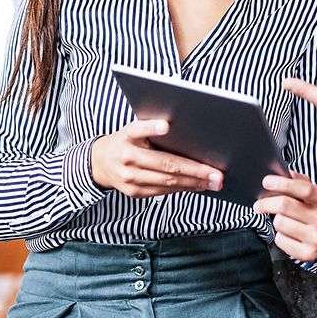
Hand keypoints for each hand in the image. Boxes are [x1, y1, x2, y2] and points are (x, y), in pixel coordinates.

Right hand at [90, 119, 223, 197]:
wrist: (100, 162)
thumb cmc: (127, 141)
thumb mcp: (134, 130)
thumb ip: (153, 130)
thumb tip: (189, 137)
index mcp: (127, 135)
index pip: (138, 129)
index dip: (151, 127)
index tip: (166, 125)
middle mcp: (127, 156)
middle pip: (165, 164)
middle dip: (195, 170)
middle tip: (216, 174)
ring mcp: (129, 177)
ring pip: (167, 182)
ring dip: (194, 183)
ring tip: (213, 182)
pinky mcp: (133, 192)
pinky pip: (163, 191)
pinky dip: (183, 189)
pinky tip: (198, 186)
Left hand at [253, 171, 316, 262]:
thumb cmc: (313, 211)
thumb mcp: (312, 193)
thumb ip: (299, 181)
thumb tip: (282, 174)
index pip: (305, 189)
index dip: (283, 184)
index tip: (266, 181)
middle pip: (285, 206)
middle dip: (266, 203)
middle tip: (259, 204)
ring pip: (280, 223)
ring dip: (276, 220)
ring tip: (284, 220)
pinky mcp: (308, 253)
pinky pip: (280, 240)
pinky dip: (279, 236)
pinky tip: (288, 234)